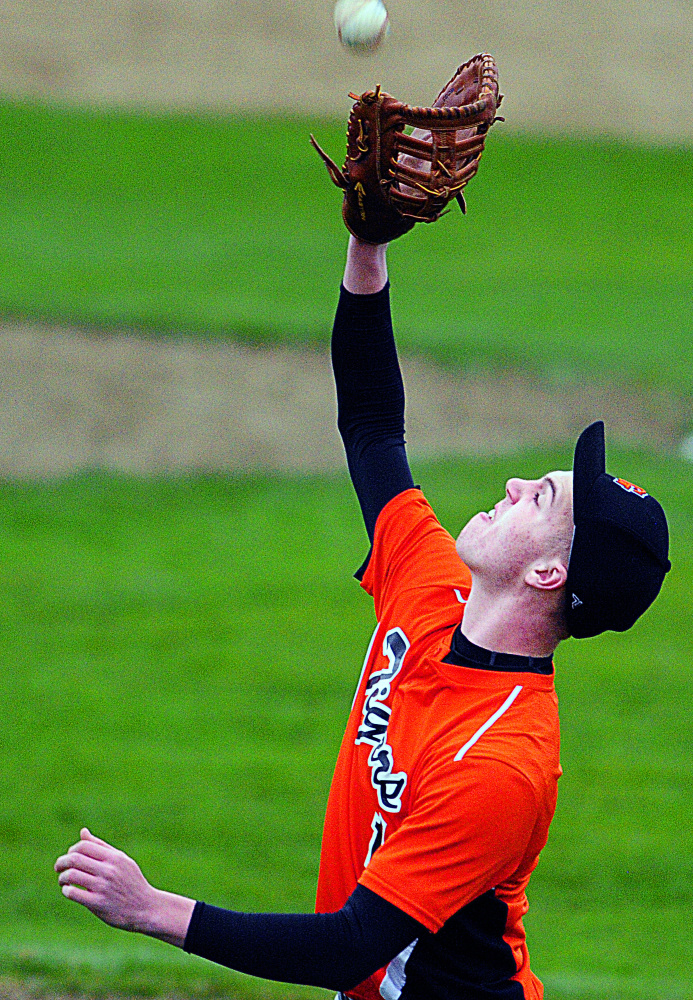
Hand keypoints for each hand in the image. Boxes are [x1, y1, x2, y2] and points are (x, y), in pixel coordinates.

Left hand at [54, 828, 194, 945]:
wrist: (145, 907)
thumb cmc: (131, 882)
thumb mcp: (121, 860)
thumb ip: (100, 846)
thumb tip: (83, 832)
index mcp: (114, 857)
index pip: (83, 846)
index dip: (71, 850)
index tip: (69, 857)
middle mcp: (108, 870)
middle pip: (75, 859)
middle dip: (61, 862)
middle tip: (58, 868)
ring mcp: (103, 887)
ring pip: (72, 875)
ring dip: (62, 877)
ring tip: (63, 881)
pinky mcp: (98, 903)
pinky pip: (74, 893)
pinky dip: (66, 890)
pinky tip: (68, 890)